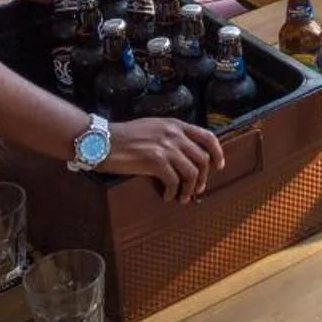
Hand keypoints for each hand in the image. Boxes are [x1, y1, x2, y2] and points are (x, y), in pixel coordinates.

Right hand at [104, 118, 226, 202]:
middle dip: (203, 178)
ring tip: (182, 197)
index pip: (208, 136)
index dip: (217, 153)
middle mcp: (174, 134)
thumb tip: (185, 153)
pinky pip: (174, 181)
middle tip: (197, 189)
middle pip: (203, 159)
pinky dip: (173, 192)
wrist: (102, 140)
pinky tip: (167, 196)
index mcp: (175, 124)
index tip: (219, 166)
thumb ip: (170, 135)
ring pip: (191, 172)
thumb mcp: (153, 128)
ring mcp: (165, 146)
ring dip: (190, 189)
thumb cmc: (124, 137)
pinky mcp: (154, 160)